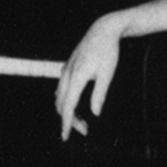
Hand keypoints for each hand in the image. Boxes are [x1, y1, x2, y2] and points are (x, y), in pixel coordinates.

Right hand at [52, 16, 131, 138]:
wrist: (103, 30)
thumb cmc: (107, 51)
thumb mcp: (107, 74)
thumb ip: (100, 94)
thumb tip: (95, 113)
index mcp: (77, 77)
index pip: (68, 106)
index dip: (67, 123)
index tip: (66, 136)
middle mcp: (67, 74)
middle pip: (61, 104)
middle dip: (69, 120)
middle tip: (85, 130)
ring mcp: (66, 69)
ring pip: (59, 96)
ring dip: (67, 110)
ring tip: (82, 121)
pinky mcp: (68, 67)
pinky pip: (61, 88)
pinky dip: (65, 100)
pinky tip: (74, 104)